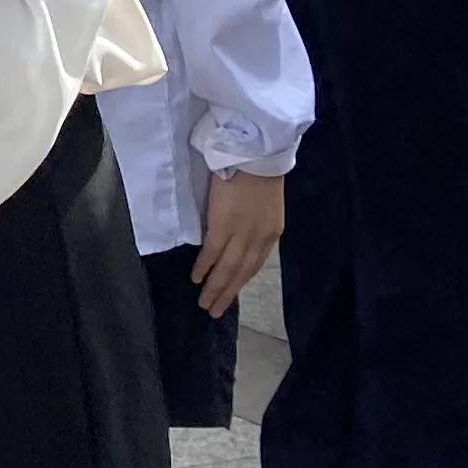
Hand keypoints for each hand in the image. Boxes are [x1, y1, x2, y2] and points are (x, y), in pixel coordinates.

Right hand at [193, 168, 284, 315]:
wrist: (255, 156)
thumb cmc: (257, 174)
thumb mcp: (264, 205)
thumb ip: (254, 224)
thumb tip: (237, 237)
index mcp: (271, 234)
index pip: (254, 264)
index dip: (240, 281)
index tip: (230, 294)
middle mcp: (258, 239)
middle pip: (241, 273)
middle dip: (227, 293)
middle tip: (214, 310)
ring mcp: (241, 234)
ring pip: (228, 269)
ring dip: (215, 288)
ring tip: (205, 303)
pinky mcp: (223, 226)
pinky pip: (212, 253)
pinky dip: (204, 268)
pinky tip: (196, 278)